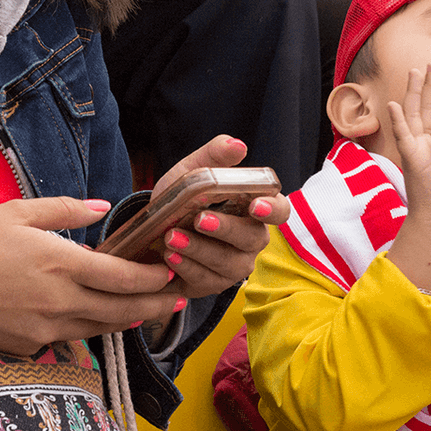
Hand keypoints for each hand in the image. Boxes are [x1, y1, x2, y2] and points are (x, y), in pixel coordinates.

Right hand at [0, 196, 184, 354]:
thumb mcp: (19, 212)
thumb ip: (67, 210)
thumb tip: (104, 208)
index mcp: (60, 263)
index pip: (122, 276)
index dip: (151, 276)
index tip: (169, 270)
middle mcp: (59, 300)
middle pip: (122, 308)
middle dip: (156, 303)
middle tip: (180, 297)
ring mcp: (45, 328)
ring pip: (101, 327)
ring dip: (130, 319)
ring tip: (152, 310)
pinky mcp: (30, 345)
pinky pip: (71, 337)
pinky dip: (93, 328)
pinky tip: (105, 319)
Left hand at [152, 134, 289, 299]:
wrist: (150, 232)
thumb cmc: (182, 200)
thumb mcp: (191, 172)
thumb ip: (214, 156)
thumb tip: (238, 145)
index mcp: (255, 209)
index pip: (280, 210)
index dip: (272, 209)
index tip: (256, 205)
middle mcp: (252, 240)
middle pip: (253, 239)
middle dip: (226, 229)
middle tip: (199, 219)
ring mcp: (235, 265)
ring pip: (228, 262)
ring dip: (199, 249)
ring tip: (171, 236)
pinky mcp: (213, 284)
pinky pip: (206, 280)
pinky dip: (185, 267)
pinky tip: (168, 257)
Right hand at [387, 65, 430, 232]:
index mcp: (430, 147)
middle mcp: (420, 146)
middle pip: (423, 110)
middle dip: (427, 86)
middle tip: (430, 64)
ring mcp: (414, 152)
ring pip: (415, 116)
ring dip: (415, 93)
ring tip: (417, 71)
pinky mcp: (412, 161)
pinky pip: (404, 138)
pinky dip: (399, 122)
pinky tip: (395, 105)